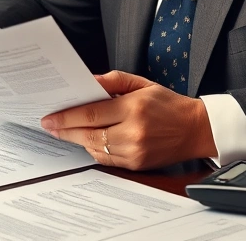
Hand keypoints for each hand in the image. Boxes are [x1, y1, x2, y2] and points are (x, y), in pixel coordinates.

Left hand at [40, 71, 217, 170]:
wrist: (195, 129)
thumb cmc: (169, 104)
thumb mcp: (143, 84)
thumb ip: (113, 81)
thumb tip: (88, 82)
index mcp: (134, 108)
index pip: (91, 114)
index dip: (66, 117)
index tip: (50, 117)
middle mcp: (133, 132)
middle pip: (88, 134)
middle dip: (65, 130)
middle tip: (49, 126)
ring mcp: (134, 152)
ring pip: (94, 148)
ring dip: (77, 140)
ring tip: (65, 131)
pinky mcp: (136, 165)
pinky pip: (106, 159)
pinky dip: (94, 149)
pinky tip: (87, 140)